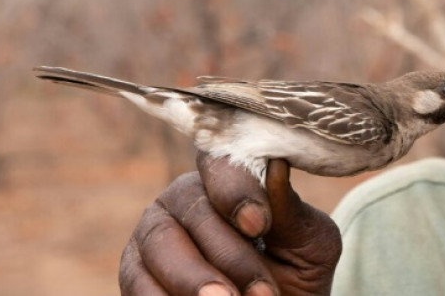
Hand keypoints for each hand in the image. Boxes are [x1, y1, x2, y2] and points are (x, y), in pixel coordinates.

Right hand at [119, 154, 341, 295]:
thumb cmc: (296, 273)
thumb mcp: (310, 245)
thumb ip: (291, 212)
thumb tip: (276, 166)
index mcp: (228, 180)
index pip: (220, 162)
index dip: (235, 189)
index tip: (258, 225)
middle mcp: (184, 199)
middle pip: (190, 207)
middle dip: (227, 251)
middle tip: (261, 291)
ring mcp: (153, 235)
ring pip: (158, 243)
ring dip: (193, 277)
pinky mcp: (134, 274)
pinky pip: (135, 281)